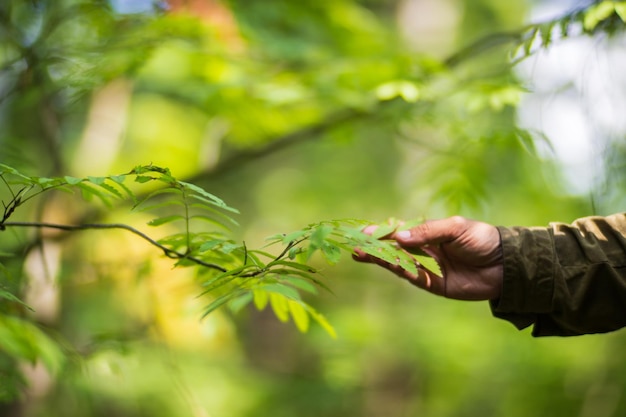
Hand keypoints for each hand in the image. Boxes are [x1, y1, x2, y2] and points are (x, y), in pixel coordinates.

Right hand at [354, 216, 502, 300]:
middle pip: (394, 249)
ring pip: (399, 263)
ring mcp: (428, 268)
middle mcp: (425, 251)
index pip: (400, 233)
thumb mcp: (455, 228)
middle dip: (375, 248)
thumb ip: (427, 232)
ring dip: (381, 260)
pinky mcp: (435, 284)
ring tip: (362, 256)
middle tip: (355, 247)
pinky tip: (387, 265)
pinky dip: (400, 271)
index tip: (364, 232)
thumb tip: (398, 237)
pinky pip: (413, 278)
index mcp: (429, 234)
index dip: (382, 232)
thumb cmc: (482, 239)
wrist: (506, 264)